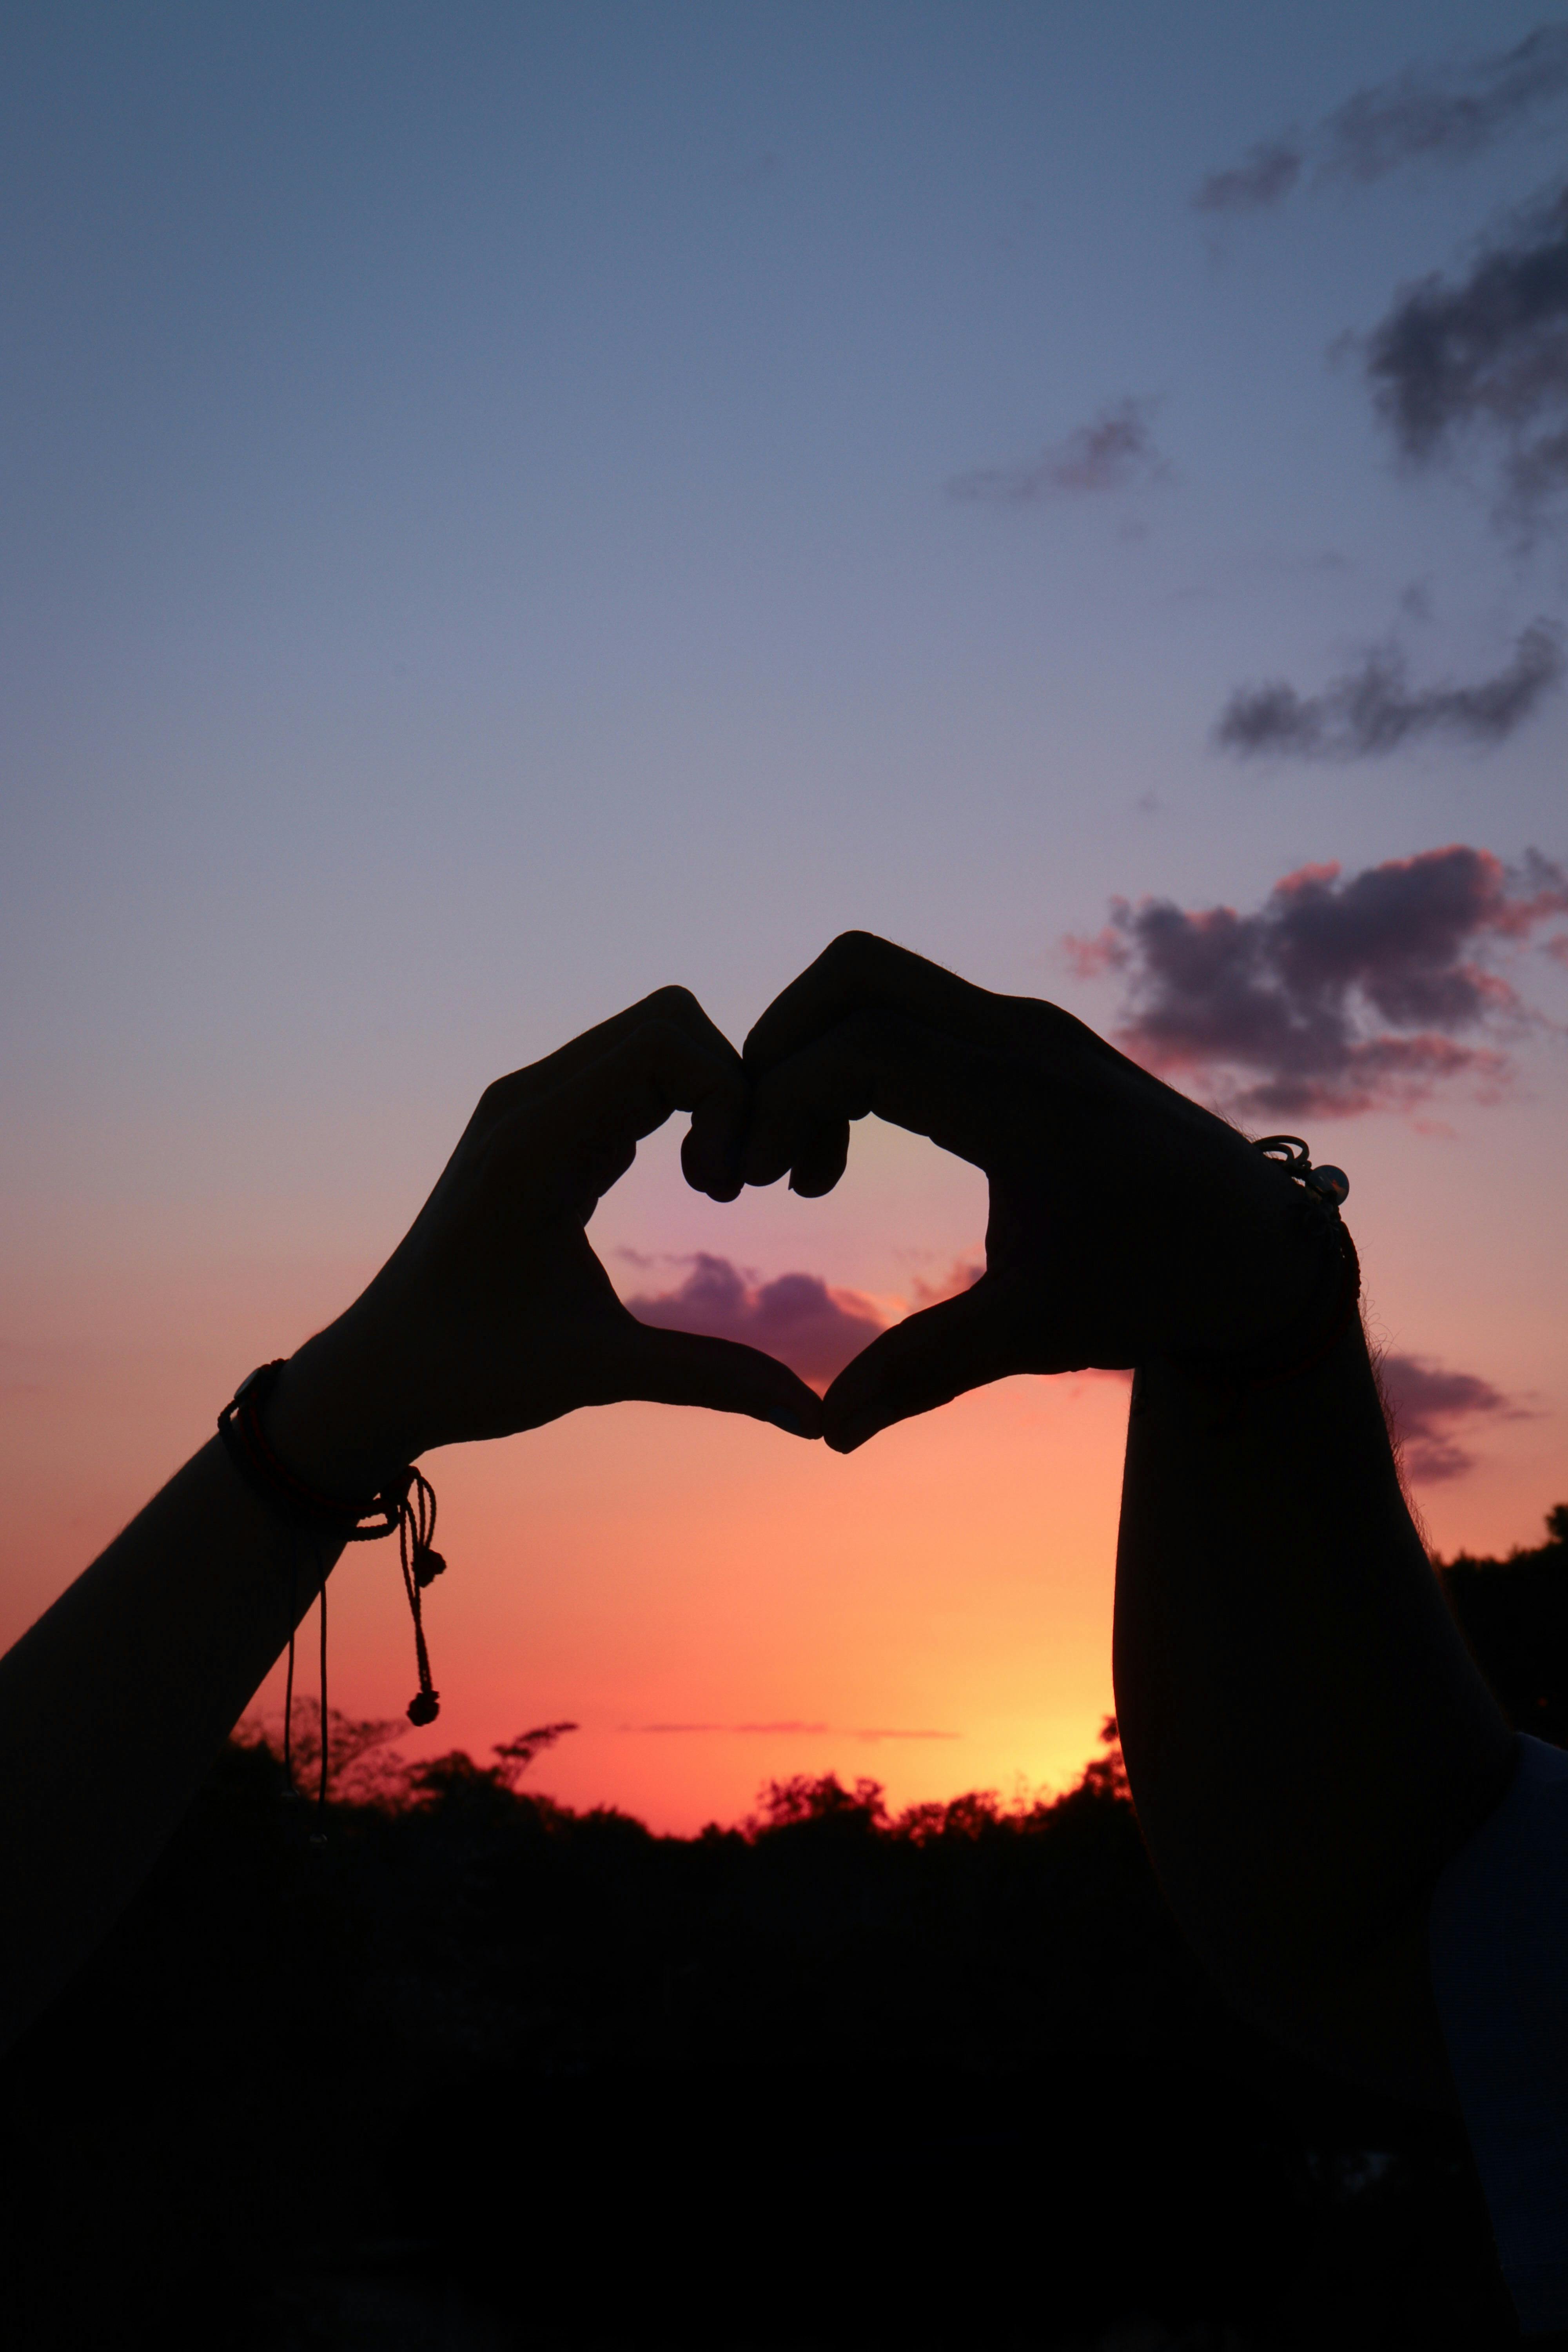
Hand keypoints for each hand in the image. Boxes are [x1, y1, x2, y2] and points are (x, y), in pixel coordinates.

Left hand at [264, 988, 821, 1493]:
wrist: (378, 1371)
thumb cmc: (470, 1373)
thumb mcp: (598, 1372)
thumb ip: (713, 1380)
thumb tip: (816, 1424)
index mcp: (534, 1142)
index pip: (668, 1041)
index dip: (730, 1098)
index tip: (728, 1192)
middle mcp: (527, 1101)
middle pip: (670, 1020)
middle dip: (731, 1088)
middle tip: (732, 1186)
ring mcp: (529, 1104)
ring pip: (654, 1037)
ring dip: (708, 1097)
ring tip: (714, 1189)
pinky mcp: (539, 1121)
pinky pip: (631, 1071)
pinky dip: (681, 1107)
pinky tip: (693, 1184)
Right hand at [686, 934, 1335, 1452]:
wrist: (1257, 1246)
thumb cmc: (1154, 1289)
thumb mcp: (1038, 1335)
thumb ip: (923, 1371)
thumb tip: (827, 1435)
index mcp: (1025, 1108)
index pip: (862, 1048)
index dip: (780, 1100)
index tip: (753, 1180)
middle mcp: (1026, 1040)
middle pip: (855, 975)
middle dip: (777, 1047)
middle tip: (760, 1149)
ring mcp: (1031, 1024)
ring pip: (880, 979)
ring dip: (817, 1049)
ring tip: (807, 1164)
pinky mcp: (1031, 1031)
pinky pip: (915, 1004)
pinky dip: (859, 1051)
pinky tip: (854, 1144)